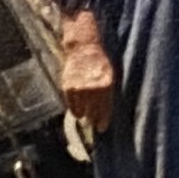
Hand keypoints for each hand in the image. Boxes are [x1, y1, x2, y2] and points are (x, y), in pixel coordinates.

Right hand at [60, 20, 116, 139]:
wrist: (84, 50)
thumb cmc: (99, 64)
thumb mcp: (109, 76)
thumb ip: (107, 93)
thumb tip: (105, 112)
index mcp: (106, 86)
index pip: (105, 109)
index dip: (103, 121)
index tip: (102, 128)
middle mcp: (93, 88)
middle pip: (93, 112)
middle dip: (94, 120)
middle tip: (93, 125)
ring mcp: (80, 88)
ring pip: (82, 111)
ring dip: (84, 116)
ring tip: (86, 119)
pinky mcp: (69, 87)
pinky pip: (72, 105)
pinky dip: (75, 110)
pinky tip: (78, 113)